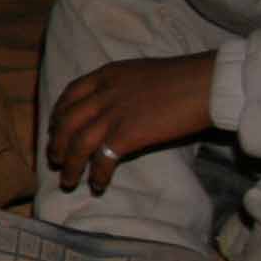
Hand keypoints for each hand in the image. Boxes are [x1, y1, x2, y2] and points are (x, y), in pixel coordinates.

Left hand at [45, 52, 218, 191]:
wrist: (206, 84)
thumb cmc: (185, 77)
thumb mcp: (142, 74)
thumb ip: (123, 88)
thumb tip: (120, 105)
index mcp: (106, 75)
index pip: (69, 94)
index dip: (57, 114)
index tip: (54, 129)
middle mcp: (102, 94)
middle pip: (66, 122)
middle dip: (56, 144)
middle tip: (54, 160)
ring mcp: (112, 114)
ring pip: (77, 143)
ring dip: (70, 166)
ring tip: (68, 182)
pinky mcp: (126, 134)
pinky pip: (102, 159)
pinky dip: (97, 175)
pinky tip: (98, 186)